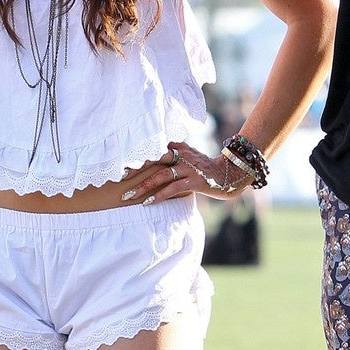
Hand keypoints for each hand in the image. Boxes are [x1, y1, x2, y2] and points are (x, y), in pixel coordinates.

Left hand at [121, 142, 250, 204]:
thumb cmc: (204, 166)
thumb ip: (173, 152)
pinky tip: (147, 202)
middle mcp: (182, 154)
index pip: (154, 148)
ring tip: (128, 196)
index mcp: (178, 146)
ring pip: (160, 176)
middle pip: (153, 159)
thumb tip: (152, 157)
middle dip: (135, 169)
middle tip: (119, 178)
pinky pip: (173, 188)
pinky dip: (159, 195)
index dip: (137, 154)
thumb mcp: (189, 154)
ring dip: (143, 186)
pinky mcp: (194, 181)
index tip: (122, 162)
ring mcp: (188, 168)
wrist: (229, 174)